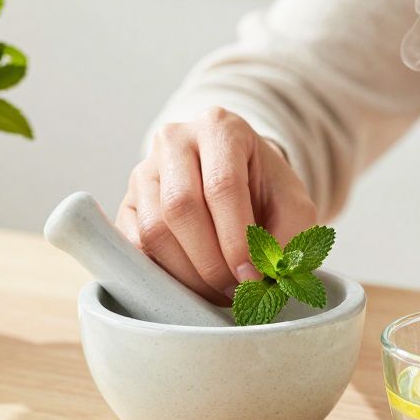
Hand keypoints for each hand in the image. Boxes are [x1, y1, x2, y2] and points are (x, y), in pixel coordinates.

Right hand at [117, 108, 316, 305]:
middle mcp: (175, 140)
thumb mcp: (293, 205)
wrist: (236, 179)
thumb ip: (289, 236)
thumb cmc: (264, 190)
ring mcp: (144, 170)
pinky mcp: (126, 203)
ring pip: (153, 230)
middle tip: (235, 291)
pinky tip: (191, 284)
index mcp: (220, 128)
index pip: (222, 185)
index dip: (237, 239)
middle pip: (181, 207)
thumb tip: (265, 276)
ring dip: (187, 274)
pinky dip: (162, 274)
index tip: (252, 276)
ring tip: (217, 292)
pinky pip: (133, 246)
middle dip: (211, 262)